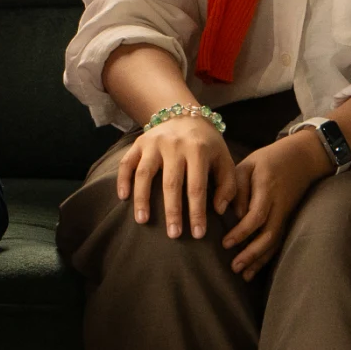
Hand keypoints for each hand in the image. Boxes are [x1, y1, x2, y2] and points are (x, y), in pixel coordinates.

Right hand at [114, 113, 236, 238]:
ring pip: (145, 173)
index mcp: (198, 150)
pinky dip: (123, 179)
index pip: (197, 186)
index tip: (198, 234)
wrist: (184, 114)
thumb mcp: (224, 159)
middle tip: (173, 235)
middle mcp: (175, 145)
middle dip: (172, 211)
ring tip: (142, 221)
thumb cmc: (207, 144)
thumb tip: (218, 210)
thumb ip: (227, 185)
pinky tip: (123, 198)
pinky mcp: (139, 143)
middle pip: (171, 183)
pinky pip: (127, 162)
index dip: (197, 212)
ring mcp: (154, 143)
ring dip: (142, 198)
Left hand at [219, 133, 327, 276]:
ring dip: (259, 260)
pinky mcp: (287, 219)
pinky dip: (267, 256)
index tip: (225, 243)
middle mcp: (279, 206)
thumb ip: (237, 187)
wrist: (303, 158)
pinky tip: (255, 269)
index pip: (256, 216)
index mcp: (267, 190)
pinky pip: (279, 241)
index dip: (242, 232)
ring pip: (275, 242)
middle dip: (252, 253)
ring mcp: (286, 214)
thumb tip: (230, 213)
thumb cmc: (270, 159)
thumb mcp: (249, 164)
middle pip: (269, 234)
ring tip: (243, 275)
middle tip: (234, 266)